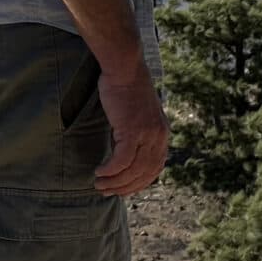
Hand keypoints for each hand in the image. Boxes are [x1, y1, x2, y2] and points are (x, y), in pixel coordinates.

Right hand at [93, 61, 168, 196]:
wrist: (125, 68)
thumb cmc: (126, 88)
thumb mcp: (137, 115)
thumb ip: (136, 133)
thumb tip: (125, 153)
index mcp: (162, 134)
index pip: (155, 168)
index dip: (139, 183)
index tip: (123, 189)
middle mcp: (159, 136)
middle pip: (145, 173)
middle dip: (125, 187)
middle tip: (106, 191)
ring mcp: (148, 134)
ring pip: (133, 170)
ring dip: (114, 181)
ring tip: (99, 184)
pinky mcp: (133, 130)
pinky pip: (122, 160)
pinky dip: (110, 170)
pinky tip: (99, 171)